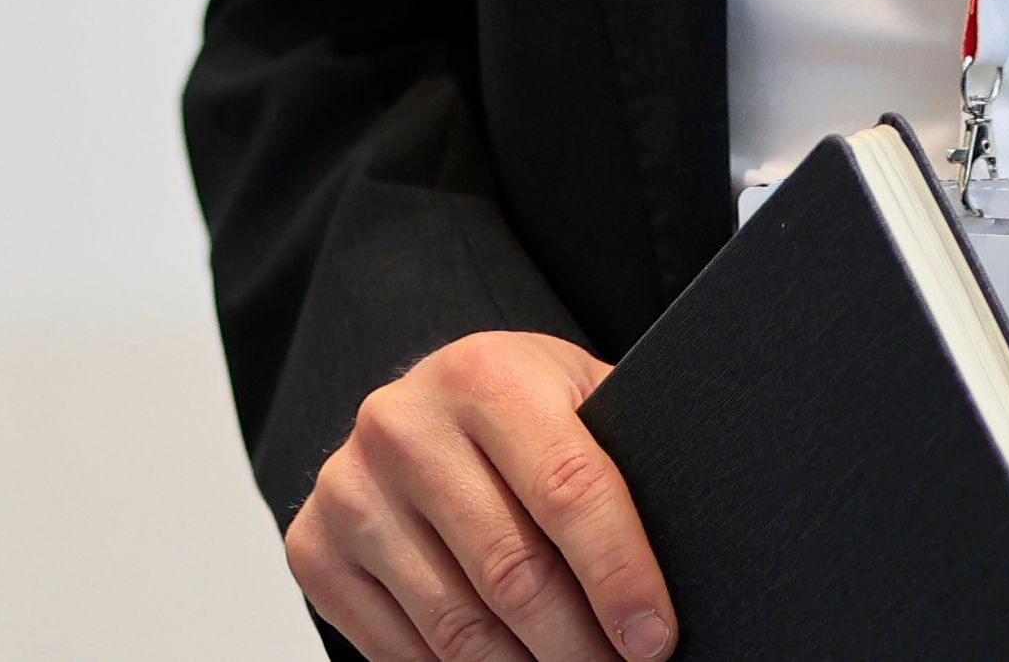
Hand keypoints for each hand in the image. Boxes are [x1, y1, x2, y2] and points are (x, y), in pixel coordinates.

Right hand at [286, 332, 676, 661]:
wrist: (421, 406)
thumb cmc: (522, 413)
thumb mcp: (576, 401)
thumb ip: (620, 457)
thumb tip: (694, 556)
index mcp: (483, 374)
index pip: (569, 490)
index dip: (620, 576)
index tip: (655, 640)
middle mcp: (402, 425)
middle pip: (513, 573)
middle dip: (581, 645)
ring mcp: (350, 491)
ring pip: (457, 626)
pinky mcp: (314, 549)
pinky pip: (399, 651)